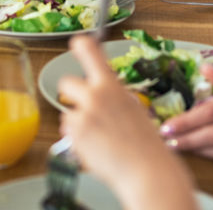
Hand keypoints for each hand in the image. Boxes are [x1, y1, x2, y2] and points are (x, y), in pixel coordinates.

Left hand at [59, 36, 195, 208]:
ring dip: (77, 122)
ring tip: (99, 137)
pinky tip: (95, 147)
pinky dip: (77, 140)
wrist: (146, 170)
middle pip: (66, 81)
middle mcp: (94, 96)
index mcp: (111, 86)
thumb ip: (112, 96)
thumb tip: (99, 92)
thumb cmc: (145, 144)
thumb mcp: (132, 108)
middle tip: (86, 108)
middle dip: (72, 94)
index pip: (89, 51)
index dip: (80, 44)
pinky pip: (67, 132)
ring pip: (67, 112)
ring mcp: (82, 116)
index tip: (77, 42)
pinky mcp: (74, 136)